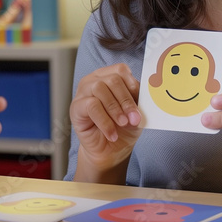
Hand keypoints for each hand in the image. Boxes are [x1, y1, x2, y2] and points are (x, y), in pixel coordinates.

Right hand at [69, 63, 141, 178]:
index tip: (140, 103)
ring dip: (115, 109)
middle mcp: (94, 80)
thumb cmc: (123, 128)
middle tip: (134, 118)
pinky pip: (91, 106)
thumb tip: (145, 94)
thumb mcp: (136, 111)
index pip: (120, 70)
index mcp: (109, 76)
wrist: (110, 151)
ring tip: (123, 124)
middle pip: (112, 79)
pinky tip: (112, 134)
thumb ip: (139, 99)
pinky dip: (105, 121)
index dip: (132, 85)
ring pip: (100, 89)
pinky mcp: (76, 106)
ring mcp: (83, 92)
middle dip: (126, 100)